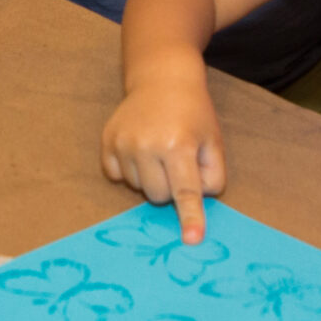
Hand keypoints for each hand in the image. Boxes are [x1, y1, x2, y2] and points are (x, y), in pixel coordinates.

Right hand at [101, 76, 226, 242]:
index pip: (186, 191)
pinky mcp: (107, 141)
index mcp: (179, 145)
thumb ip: (213, 177)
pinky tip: (139, 149)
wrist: (162, 79)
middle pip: (158, 196)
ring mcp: (123, 143)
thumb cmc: (193, 114)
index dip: (190, 217)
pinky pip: (116, 176)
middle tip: (176, 160)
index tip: (192, 240)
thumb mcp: (213, 141)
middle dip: (170, 186)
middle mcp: (148, 145)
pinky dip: (128, 170)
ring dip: (150, 177)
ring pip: (137, 188)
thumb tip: (195, 203)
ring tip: (158, 149)